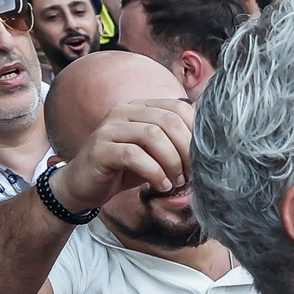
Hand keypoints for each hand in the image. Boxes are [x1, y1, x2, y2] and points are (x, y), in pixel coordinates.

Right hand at [53, 96, 193, 211]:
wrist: (83, 185)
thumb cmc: (123, 169)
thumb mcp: (154, 153)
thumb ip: (175, 143)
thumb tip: (211, 143)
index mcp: (141, 107)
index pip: (179, 107)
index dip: (196, 132)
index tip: (202, 158)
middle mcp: (125, 111)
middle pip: (168, 120)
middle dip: (186, 150)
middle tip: (190, 174)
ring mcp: (110, 128)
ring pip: (152, 136)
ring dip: (172, 162)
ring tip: (176, 181)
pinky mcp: (100, 148)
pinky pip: (133, 155)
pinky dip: (154, 172)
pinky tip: (161, 185)